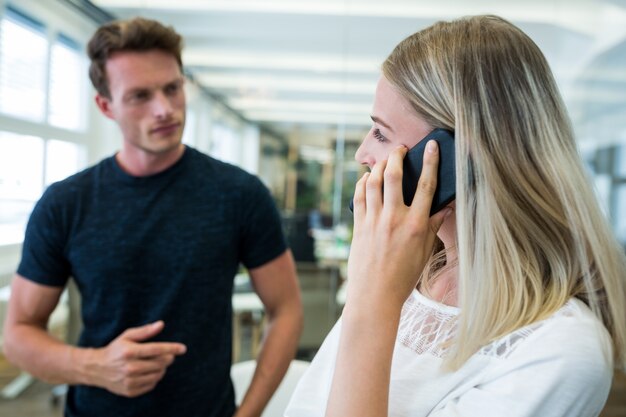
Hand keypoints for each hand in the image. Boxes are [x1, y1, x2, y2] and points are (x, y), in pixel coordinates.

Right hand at [86, 321, 186, 396]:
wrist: (98, 369)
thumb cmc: (116, 349)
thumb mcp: (127, 336)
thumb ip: (145, 331)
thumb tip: (161, 324)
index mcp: (129, 352)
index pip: (156, 350)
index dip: (172, 348)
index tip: (183, 349)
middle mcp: (129, 368)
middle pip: (160, 363)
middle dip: (168, 358)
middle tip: (167, 355)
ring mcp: (129, 381)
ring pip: (158, 374)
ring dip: (162, 368)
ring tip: (157, 363)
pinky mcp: (130, 391)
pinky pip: (152, 384)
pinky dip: (154, 378)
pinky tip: (149, 372)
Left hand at [346, 142, 450, 309]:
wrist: (374, 296)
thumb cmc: (402, 278)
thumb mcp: (424, 253)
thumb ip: (433, 227)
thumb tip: (445, 207)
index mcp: (416, 225)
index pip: (427, 186)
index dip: (431, 162)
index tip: (432, 146)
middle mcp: (394, 219)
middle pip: (395, 175)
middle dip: (397, 156)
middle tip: (400, 148)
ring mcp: (374, 221)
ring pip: (374, 182)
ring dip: (379, 166)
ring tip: (384, 161)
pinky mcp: (358, 226)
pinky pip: (359, 196)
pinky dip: (363, 183)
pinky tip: (367, 178)